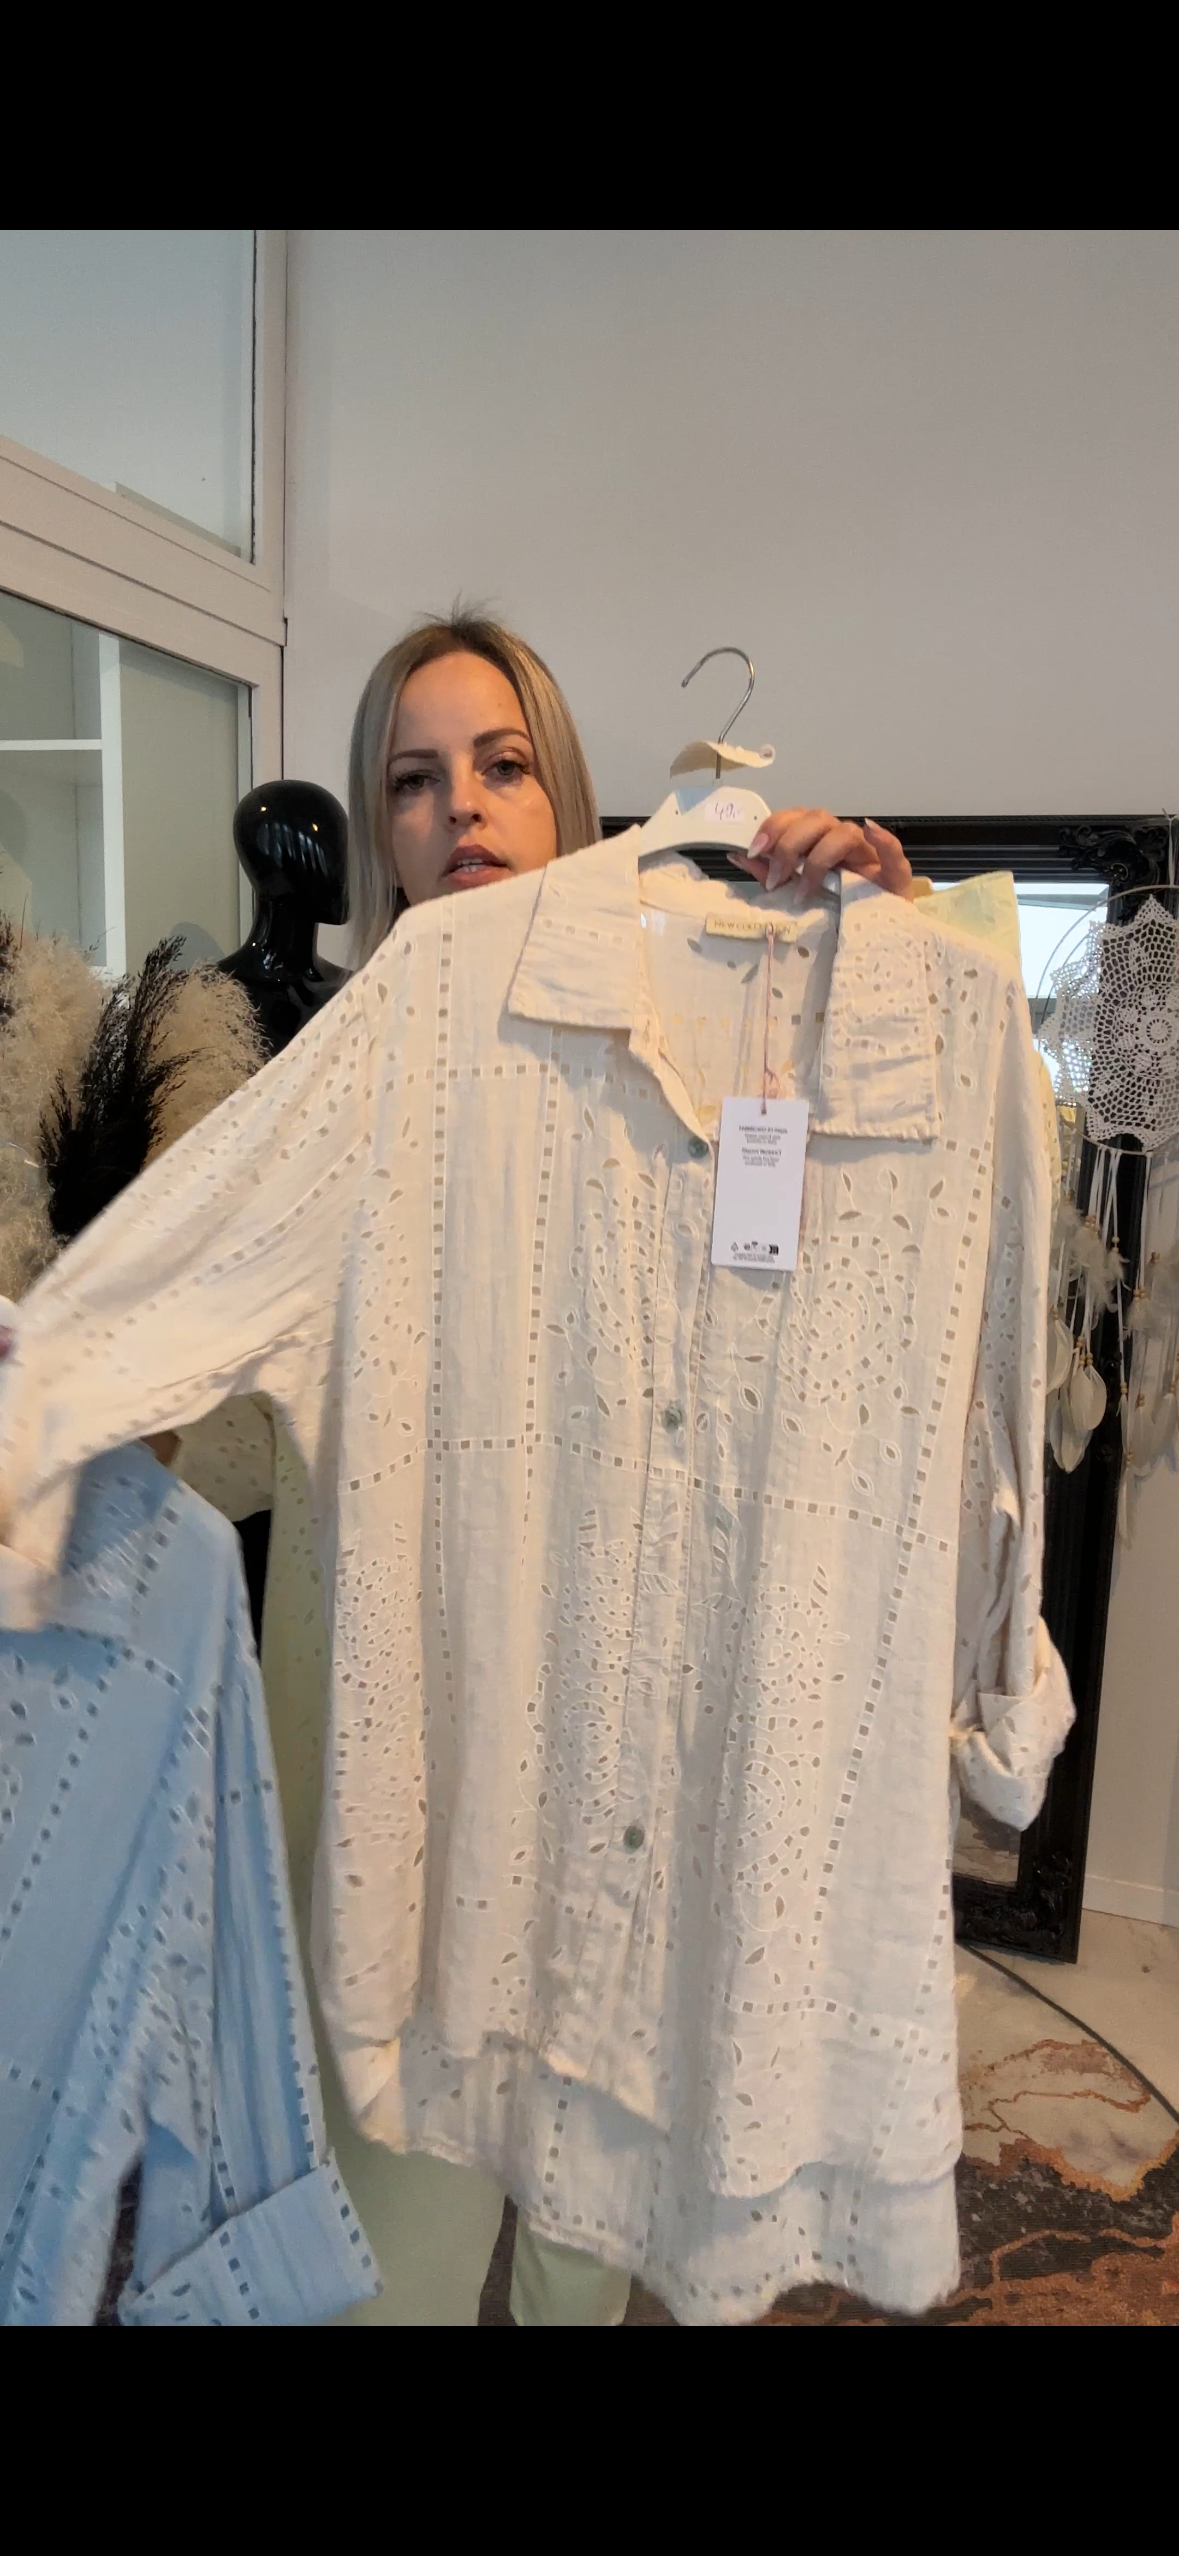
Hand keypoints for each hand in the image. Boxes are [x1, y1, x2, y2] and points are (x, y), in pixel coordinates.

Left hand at [729, 810, 912, 899]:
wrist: (874, 938)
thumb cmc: (832, 912)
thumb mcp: (794, 892)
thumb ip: (769, 872)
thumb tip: (736, 854)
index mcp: (818, 841)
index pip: (795, 818)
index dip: (773, 828)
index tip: (753, 852)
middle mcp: (842, 841)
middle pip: (816, 819)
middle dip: (789, 845)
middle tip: (775, 880)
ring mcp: (868, 855)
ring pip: (844, 833)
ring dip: (819, 858)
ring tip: (803, 891)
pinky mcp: (894, 873)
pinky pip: (893, 850)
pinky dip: (884, 838)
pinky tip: (871, 829)